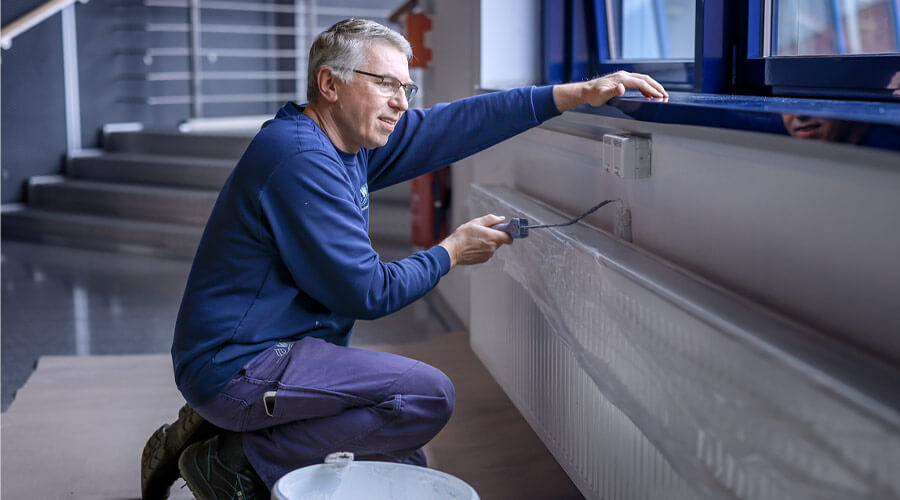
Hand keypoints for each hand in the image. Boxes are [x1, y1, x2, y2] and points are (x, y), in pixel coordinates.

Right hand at [438, 214, 512, 267]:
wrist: (452, 251)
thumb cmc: (462, 236)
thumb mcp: (475, 222)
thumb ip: (491, 219)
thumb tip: (501, 218)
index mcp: (492, 237)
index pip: (509, 237)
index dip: (508, 232)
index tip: (504, 229)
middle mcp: (492, 247)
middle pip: (500, 240)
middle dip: (495, 235)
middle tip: (484, 231)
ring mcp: (488, 255)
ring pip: (493, 246)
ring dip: (488, 242)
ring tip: (476, 239)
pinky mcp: (484, 259)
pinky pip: (488, 252)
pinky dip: (483, 248)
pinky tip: (474, 245)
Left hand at [553, 71, 667, 111]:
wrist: (586, 91)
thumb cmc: (593, 95)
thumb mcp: (602, 96)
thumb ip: (613, 92)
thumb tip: (622, 88)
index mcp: (621, 78)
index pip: (641, 83)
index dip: (652, 90)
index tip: (661, 97)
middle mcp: (624, 75)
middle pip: (645, 79)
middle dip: (657, 87)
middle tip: (665, 95)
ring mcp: (623, 76)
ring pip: (643, 79)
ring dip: (653, 86)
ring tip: (660, 94)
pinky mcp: (622, 79)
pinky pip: (638, 81)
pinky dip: (645, 86)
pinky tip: (647, 92)